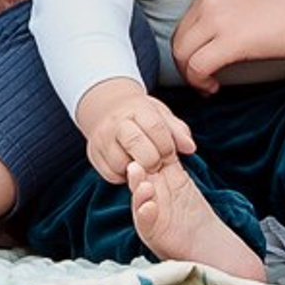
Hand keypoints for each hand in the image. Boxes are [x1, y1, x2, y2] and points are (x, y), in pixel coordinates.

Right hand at [77, 81, 193, 185]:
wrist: (106, 108)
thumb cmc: (139, 115)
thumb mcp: (160, 114)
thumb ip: (178, 130)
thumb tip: (190, 148)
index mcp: (136, 108)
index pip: (155, 127)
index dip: (166, 145)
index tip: (169, 153)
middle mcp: (116, 122)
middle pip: (136, 143)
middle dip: (152, 159)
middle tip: (157, 163)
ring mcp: (102, 138)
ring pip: (121, 162)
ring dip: (136, 170)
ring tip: (142, 165)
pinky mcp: (93, 154)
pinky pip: (110, 174)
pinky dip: (122, 176)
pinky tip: (129, 168)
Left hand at [171, 0, 284, 94]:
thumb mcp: (245, 1)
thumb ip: (223, 14)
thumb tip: (210, 41)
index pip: (184, 24)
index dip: (189, 50)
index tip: (203, 64)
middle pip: (179, 39)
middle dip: (185, 65)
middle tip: (203, 80)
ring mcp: (217, 17)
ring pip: (183, 54)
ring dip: (191, 76)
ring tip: (209, 85)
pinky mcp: (231, 40)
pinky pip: (198, 66)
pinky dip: (200, 82)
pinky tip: (214, 88)